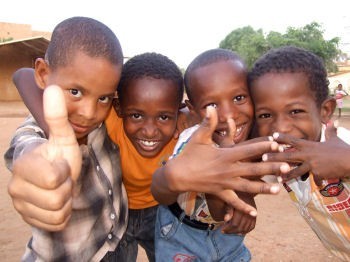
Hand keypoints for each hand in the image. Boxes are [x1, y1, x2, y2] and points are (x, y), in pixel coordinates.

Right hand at [8, 85, 81, 230]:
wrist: (56, 176)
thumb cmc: (59, 155)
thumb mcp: (63, 137)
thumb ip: (57, 116)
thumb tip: (54, 87)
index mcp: (23, 164)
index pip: (55, 179)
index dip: (65, 172)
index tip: (60, 165)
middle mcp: (15, 187)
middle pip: (57, 199)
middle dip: (67, 188)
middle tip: (62, 179)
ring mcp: (20, 205)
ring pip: (58, 213)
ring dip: (66, 201)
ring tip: (60, 189)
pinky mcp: (29, 220)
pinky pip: (56, 224)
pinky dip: (63, 214)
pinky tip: (57, 202)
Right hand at [151, 106, 289, 213]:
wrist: (178, 175)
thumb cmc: (189, 155)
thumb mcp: (199, 137)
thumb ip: (209, 123)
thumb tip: (211, 107)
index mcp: (225, 155)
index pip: (248, 150)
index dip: (263, 146)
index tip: (276, 144)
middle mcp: (228, 170)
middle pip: (253, 169)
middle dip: (270, 168)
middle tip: (286, 167)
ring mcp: (225, 183)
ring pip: (248, 187)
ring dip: (263, 189)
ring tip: (278, 190)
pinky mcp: (220, 193)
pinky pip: (234, 202)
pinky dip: (243, 207)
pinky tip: (255, 213)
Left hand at [221, 192, 256, 233]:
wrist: (243, 189)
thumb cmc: (233, 194)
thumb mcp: (229, 200)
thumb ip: (228, 210)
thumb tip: (226, 219)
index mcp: (242, 207)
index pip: (235, 223)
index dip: (228, 228)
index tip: (222, 230)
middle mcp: (250, 211)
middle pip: (240, 227)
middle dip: (232, 231)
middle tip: (224, 232)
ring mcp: (254, 214)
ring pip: (246, 228)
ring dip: (238, 232)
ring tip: (230, 232)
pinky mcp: (255, 215)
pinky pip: (251, 226)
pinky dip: (246, 230)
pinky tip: (239, 232)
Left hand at [262, 122, 349, 181]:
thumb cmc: (343, 150)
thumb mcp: (335, 139)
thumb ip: (330, 131)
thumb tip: (331, 122)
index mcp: (310, 145)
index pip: (293, 140)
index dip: (283, 138)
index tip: (272, 136)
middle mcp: (308, 154)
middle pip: (287, 155)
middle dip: (274, 157)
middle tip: (263, 157)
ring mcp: (312, 164)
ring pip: (295, 170)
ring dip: (286, 174)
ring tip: (277, 178)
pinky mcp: (318, 173)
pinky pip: (314, 179)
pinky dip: (316, 182)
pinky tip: (317, 185)